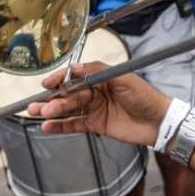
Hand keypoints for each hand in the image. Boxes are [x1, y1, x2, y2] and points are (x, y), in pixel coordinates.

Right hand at [27, 62, 170, 146]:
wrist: (160, 122)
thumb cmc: (145, 96)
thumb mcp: (123, 78)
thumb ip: (98, 72)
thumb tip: (75, 68)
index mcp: (99, 78)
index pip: (73, 77)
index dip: (59, 80)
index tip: (46, 84)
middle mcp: (94, 92)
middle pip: (67, 95)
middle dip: (51, 100)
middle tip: (37, 106)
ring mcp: (93, 109)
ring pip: (67, 110)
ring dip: (51, 112)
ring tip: (35, 114)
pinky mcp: (95, 125)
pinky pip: (74, 125)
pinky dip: (60, 126)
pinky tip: (46, 127)